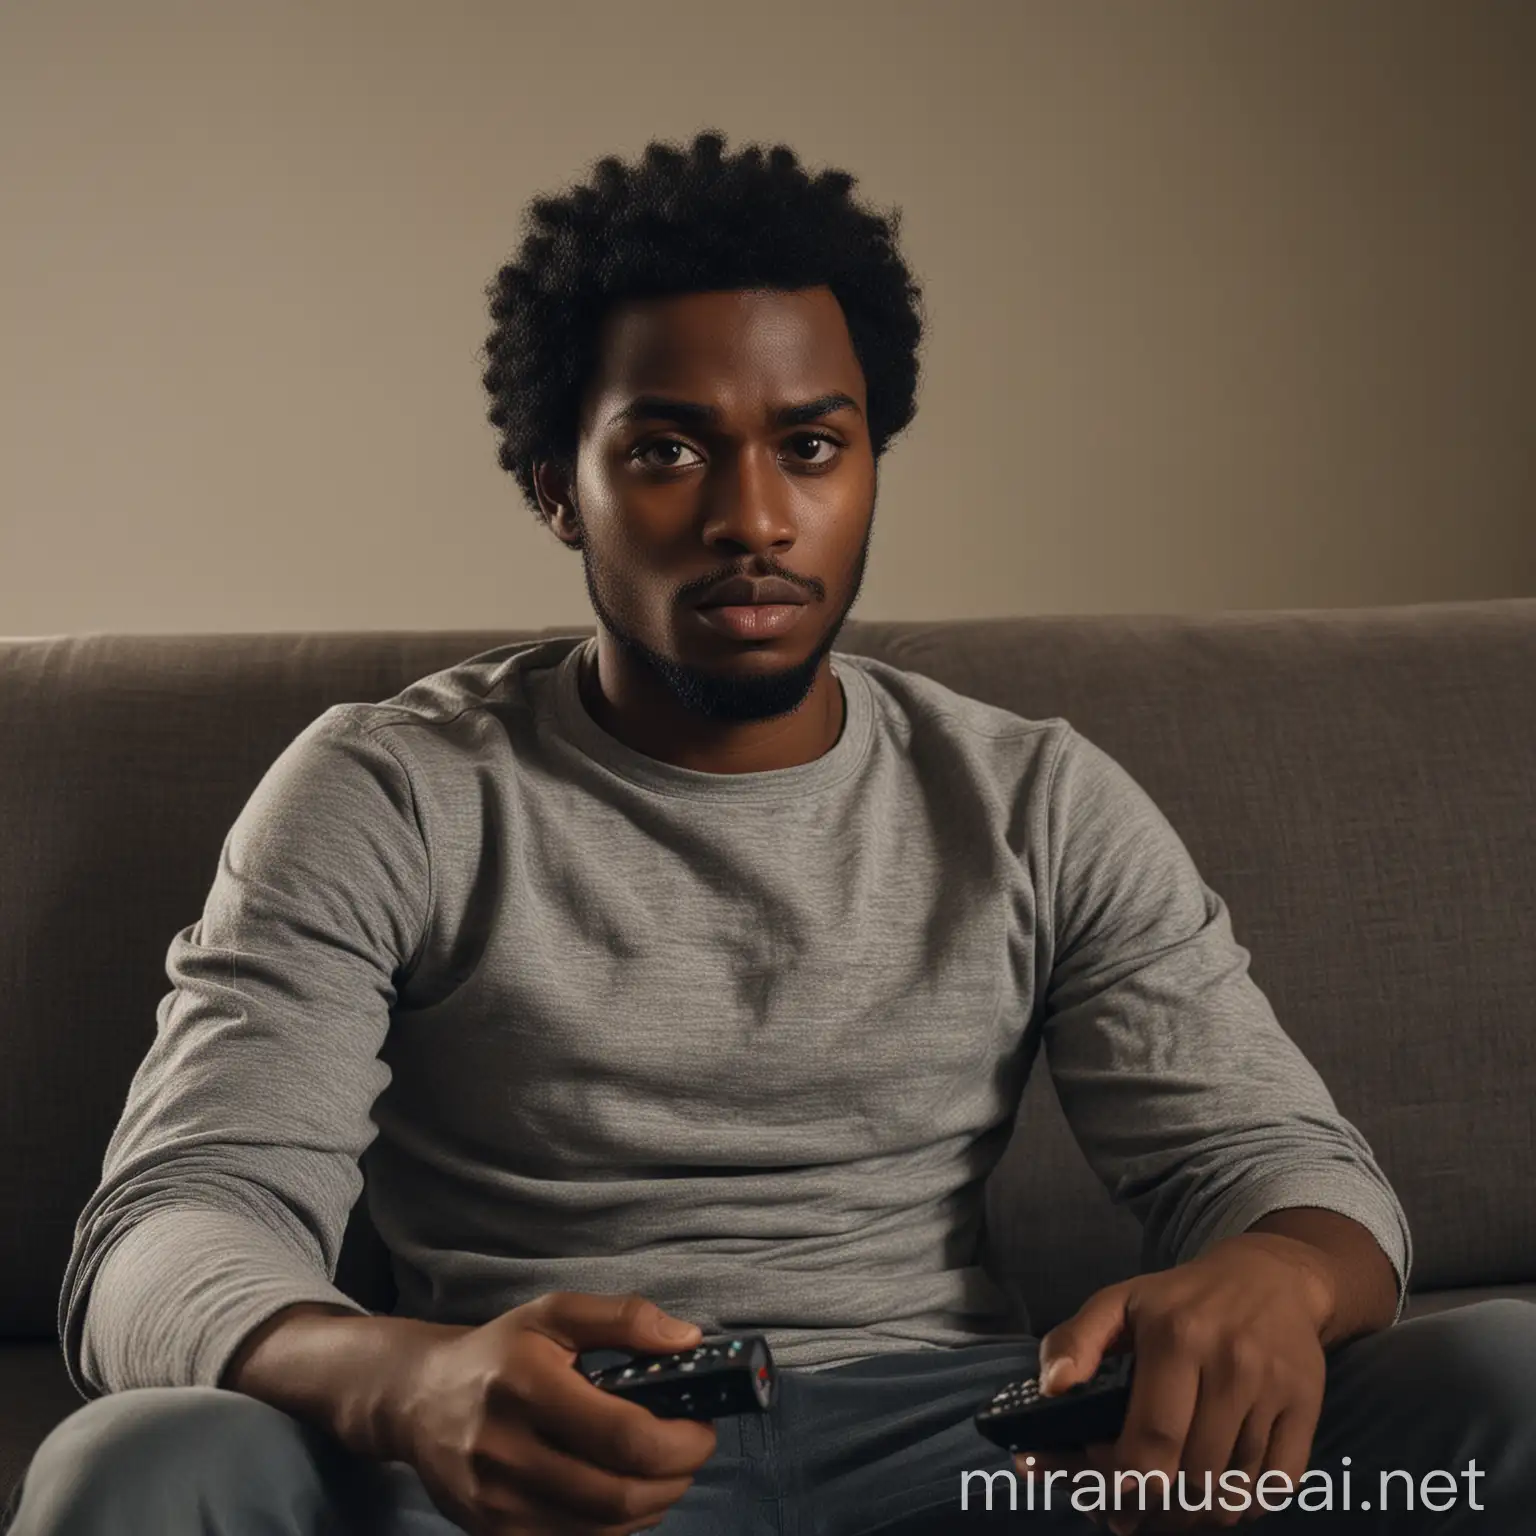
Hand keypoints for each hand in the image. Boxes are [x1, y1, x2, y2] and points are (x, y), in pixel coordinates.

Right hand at [391, 1290, 717, 1535]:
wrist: (419, 1400)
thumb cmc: (498, 1352)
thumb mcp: (554, 1314)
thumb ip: (623, 1318)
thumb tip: (688, 1339)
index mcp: (526, 1386)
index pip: (624, 1436)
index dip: (680, 1440)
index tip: (702, 1425)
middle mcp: (507, 1451)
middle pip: (619, 1494)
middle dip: (676, 1478)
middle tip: (691, 1450)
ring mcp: (497, 1504)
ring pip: (603, 1531)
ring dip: (652, 1506)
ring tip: (662, 1470)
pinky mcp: (494, 1535)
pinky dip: (615, 1527)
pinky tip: (624, 1494)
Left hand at [1017, 1233, 1335, 1533]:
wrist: (1269, 1277)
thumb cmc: (1180, 1298)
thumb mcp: (1118, 1302)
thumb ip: (1075, 1339)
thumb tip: (1051, 1389)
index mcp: (1176, 1336)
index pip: (1151, 1439)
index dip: (1124, 1481)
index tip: (1106, 1490)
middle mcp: (1230, 1362)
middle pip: (1193, 1474)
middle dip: (1157, 1508)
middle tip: (1134, 1514)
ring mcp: (1273, 1388)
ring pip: (1235, 1489)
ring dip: (1197, 1514)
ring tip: (1170, 1512)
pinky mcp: (1307, 1407)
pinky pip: (1277, 1485)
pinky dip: (1245, 1506)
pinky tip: (1217, 1499)